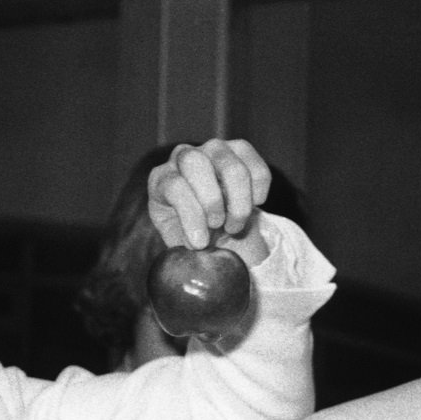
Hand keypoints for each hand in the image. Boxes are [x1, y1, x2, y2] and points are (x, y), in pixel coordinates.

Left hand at [147, 139, 271, 263]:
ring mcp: (212, 150)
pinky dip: (259, 192)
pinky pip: (256, 166)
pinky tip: (252, 207)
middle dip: (212, 200)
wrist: (220, 233)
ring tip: (235, 227)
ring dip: (239, 203)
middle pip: (195, 162)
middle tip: (218, 226)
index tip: (201, 244)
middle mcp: (183, 158)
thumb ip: (184, 256)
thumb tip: (194, 269)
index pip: (173, 185)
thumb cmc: (197, 242)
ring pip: (230, 165)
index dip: (190, 215)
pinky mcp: (240, 150)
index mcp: (161, 181)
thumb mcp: (184, 252)